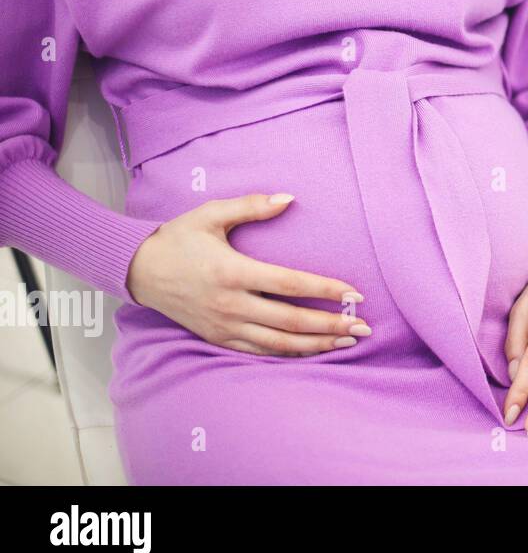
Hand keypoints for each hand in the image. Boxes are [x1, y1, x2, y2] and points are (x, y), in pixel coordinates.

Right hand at [125, 193, 370, 356]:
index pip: (290, 285)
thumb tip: (290, 198)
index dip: (325, 291)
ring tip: (349, 341)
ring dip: (317, 344)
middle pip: (292, 321)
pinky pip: (260, 352)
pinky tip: (314, 351)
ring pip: (279, 342)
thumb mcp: (210, 214)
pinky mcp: (218, 338)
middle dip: (331, 325)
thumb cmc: (178, 238)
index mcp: (232, 272)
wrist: (138, 270)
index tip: (355, 293)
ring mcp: (224, 326)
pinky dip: (290, 354)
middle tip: (363, 326)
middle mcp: (230, 304)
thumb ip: (251, 205)